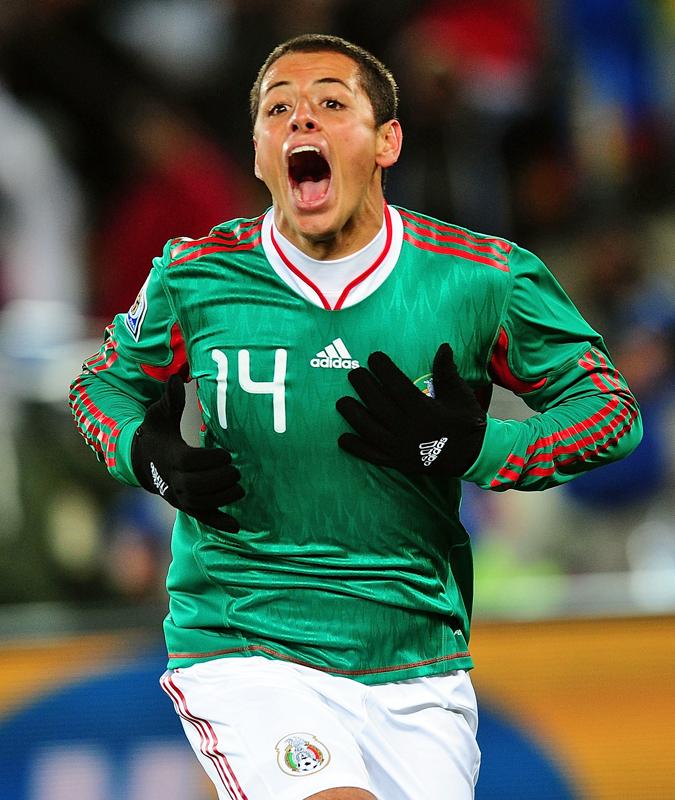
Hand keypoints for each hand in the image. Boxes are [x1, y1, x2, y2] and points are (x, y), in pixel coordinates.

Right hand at [131, 375, 243, 531]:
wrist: (141, 460)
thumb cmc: (156, 433)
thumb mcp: (159, 414)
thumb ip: (170, 399)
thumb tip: (177, 377)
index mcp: (169, 456)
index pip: (190, 462)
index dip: (210, 460)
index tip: (227, 455)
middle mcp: (171, 479)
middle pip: (196, 485)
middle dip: (219, 480)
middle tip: (237, 471)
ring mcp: (176, 495)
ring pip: (200, 503)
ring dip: (222, 498)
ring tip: (240, 489)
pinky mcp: (183, 505)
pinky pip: (200, 517)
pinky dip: (218, 522)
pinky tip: (237, 527)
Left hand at [336, 344, 486, 475]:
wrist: (473, 457)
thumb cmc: (466, 423)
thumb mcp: (461, 395)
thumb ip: (448, 372)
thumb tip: (444, 346)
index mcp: (424, 411)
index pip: (397, 386)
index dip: (383, 369)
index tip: (373, 357)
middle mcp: (409, 429)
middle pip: (378, 405)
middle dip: (363, 386)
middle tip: (353, 373)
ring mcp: (401, 448)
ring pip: (370, 430)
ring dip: (353, 415)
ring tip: (342, 402)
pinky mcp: (397, 462)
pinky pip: (372, 456)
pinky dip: (357, 448)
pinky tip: (343, 438)